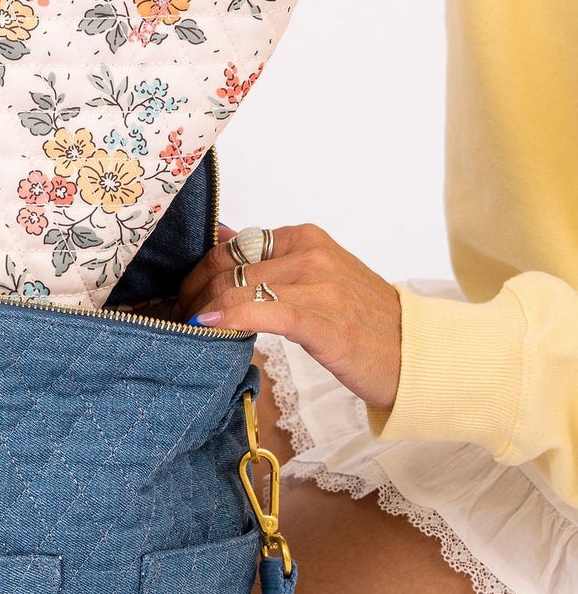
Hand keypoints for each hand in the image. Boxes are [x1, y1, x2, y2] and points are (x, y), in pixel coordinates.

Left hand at [177, 223, 402, 411]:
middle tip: (179, 319)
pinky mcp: (324, 321)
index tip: (184, 298)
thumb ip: (271, 259)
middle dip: (192, 294)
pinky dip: (230, 317)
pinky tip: (210, 328)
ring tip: (189, 330)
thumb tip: (220, 239)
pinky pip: (263, 311)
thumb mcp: (316, 276)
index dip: (197, 273)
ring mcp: (319, 285)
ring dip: (203, 309)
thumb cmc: (362, 320)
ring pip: (238, 287)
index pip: (230, 247)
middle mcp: (311, 253)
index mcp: (306, 238)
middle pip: (227, 267)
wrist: (415, 355)